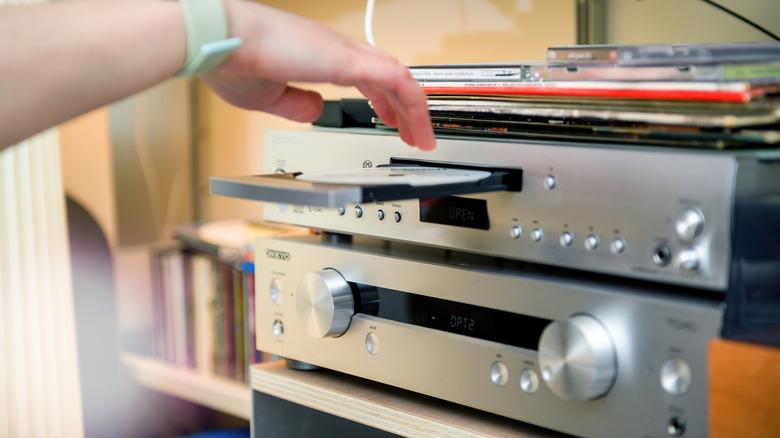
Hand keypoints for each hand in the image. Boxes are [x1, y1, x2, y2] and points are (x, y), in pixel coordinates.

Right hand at [201, 0, 435, 150]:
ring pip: (398, 77)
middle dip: (405, 106)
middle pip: (388, 75)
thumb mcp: (269, 95)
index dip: (383, 99)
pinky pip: (395, 80)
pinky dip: (411, 103)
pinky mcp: (347, 61)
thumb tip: (315, 112)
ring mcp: (344, 53)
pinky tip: (416, 125)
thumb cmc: (232, 60)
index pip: (366, 75)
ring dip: (414, 108)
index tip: (389, 120)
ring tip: (422, 137)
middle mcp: (336, 50)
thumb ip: (296, 104)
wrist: (219, 40)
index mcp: (319, 56)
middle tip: (413, 132)